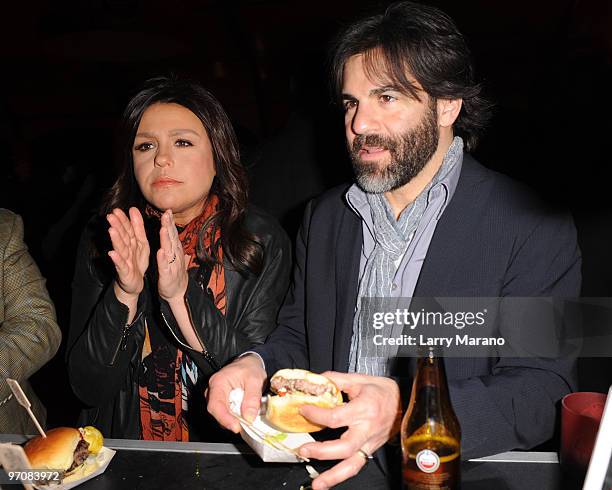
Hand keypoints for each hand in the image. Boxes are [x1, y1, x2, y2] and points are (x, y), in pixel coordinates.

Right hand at [107, 207, 149, 297]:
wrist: (135, 283)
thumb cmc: (137, 261)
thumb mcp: (141, 243)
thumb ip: (138, 227)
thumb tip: (133, 209)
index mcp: (131, 242)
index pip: (127, 229)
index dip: (123, 220)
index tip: (118, 210)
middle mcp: (126, 250)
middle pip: (122, 237)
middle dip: (117, 226)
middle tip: (111, 216)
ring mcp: (124, 260)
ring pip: (120, 249)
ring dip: (116, 240)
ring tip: (111, 230)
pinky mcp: (124, 272)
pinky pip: (121, 265)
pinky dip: (116, 259)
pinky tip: (112, 253)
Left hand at [157, 209, 189, 300]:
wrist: (179, 291)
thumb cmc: (174, 271)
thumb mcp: (173, 254)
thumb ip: (171, 241)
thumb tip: (170, 227)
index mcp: (175, 249)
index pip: (172, 233)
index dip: (170, 222)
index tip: (168, 210)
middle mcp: (175, 254)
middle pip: (172, 238)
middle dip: (169, 226)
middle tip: (166, 214)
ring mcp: (172, 264)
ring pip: (169, 250)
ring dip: (167, 239)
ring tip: (163, 229)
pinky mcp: (168, 275)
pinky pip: (165, 266)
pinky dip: (163, 259)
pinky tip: (160, 252)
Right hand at [207, 354, 267, 432]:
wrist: (248, 363)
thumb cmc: (250, 368)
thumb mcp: (255, 380)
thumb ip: (252, 398)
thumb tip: (249, 417)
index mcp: (218, 382)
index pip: (215, 405)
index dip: (224, 419)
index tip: (236, 427)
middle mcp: (212, 390)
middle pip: (216, 412)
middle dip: (229, 421)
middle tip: (245, 426)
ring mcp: (215, 397)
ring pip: (220, 414)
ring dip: (232, 420)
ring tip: (246, 419)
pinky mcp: (220, 402)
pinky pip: (224, 413)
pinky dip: (234, 417)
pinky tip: (243, 416)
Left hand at [297, 372, 401, 489]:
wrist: (405, 402)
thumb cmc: (383, 391)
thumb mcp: (359, 379)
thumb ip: (336, 380)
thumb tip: (315, 381)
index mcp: (364, 408)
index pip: (337, 417)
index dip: (317, 415)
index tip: (303, 410)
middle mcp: (367, 429)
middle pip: (345, 447)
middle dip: (322, 451)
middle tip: (303, 450)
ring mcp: (370, 443)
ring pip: (352, 465)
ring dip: (333, 476)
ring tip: (316, 483)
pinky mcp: (369, 450)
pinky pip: (355, 466)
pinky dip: (340, 476)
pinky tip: (326, 482)